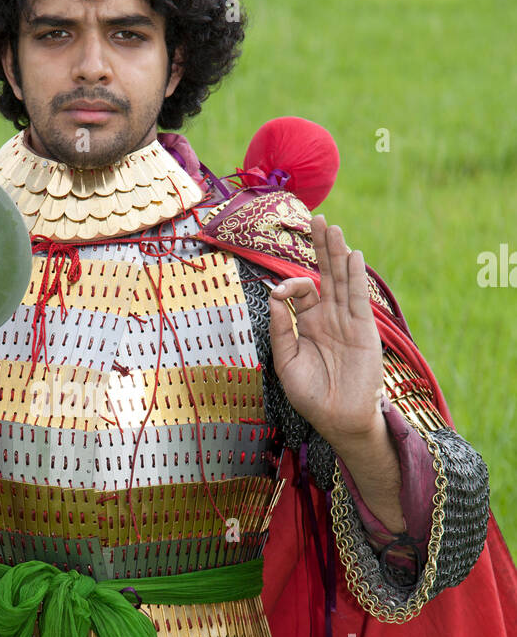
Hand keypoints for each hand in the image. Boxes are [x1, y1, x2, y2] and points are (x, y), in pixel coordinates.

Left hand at [268, 214, 384, 448]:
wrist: (338, 418)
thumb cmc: (311, 395)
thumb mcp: (286, 361)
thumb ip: (280, 328)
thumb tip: (274, 296)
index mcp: (307, 324)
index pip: (300, 292)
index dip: (289, 286)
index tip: (279, 294)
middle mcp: (328, 318)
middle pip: (324, 275)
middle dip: (320, 248)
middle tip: (316, 219)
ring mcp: (347, 321)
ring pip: (341, 280)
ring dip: (337, 253)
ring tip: (332, 227)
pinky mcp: (363, 330)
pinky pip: (357, 298)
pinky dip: (354, 276)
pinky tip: (352, 255)